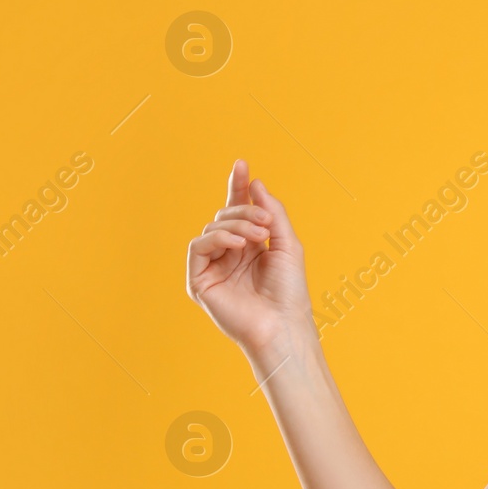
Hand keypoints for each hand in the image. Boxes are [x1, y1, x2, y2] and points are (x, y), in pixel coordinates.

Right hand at [186, 159, 313, 356]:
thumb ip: (273, 212)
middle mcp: (229, 254)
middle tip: (265, 222)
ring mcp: (213, 266)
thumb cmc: (289, 290)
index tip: (242, 164)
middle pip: (225, 215)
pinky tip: (238, 244)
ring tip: (258, 236)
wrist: (282, 324)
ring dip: (236, 225)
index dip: (238, 187)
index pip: (239, 210)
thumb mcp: (288, 244)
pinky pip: (198, 246)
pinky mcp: (198, 280)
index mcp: (250, 245)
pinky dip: (218, 238)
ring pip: (212, 227)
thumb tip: (256, 183)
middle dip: (244, 211)